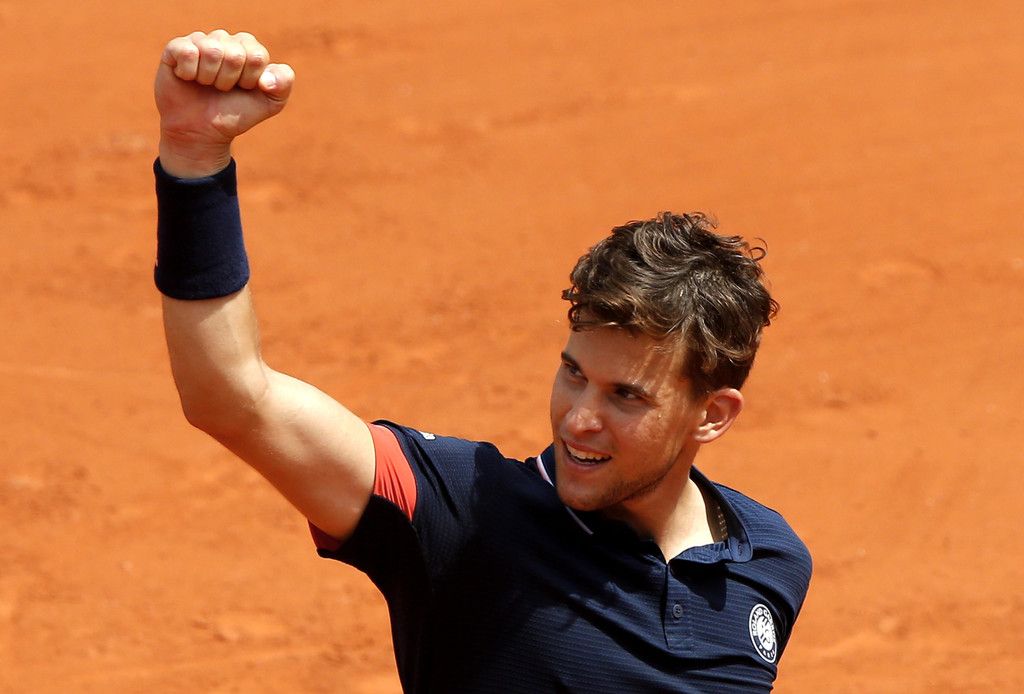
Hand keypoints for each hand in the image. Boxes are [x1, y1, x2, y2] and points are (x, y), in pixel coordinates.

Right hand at [155, 30, 294, 176]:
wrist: (202, 132)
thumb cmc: (235, 114)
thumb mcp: (269, 104)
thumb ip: (283, 85)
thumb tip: (266, 79)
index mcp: (248, 48)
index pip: (257, 56)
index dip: (250, 80)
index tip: (243, 89)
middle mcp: (225, 40)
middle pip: (235, 55)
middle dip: (230, 81)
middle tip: (222, 89)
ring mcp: (200, 42)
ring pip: (212, 51)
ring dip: (210, 78)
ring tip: (206, 85)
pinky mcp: (176, 49)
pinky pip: (188, 52)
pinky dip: (189, 73)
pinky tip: (188, 79)